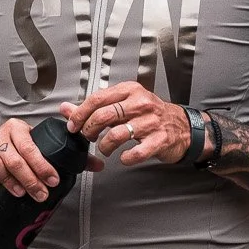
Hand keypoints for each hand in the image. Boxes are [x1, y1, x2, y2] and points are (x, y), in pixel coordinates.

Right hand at [0, 116, 62, 201]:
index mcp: (15, 128)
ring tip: (21, 192)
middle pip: (14, 160)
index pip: (30, 148)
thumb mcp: (25, 140)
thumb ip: (44, 149)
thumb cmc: (6, 145)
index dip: (42, 166)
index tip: (52, 180)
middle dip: (30, 180)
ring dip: (9, 181)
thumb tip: (77, 164)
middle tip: (41, 193)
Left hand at [62, 83, 190, 165]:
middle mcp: (140, 103)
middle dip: (89, 130)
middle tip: (88, 137)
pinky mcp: (160, 140)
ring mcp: (151, 122)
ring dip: (105, 146)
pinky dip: (126, 158)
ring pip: (116, 135)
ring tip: (105, 148)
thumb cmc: (150, 115)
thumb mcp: (122, 105)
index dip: (80, 114)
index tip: (73, 126)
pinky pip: (136, 152)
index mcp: (130, 90)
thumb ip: (93, 107)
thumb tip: (66, 108)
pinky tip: (124, 158)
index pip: (97, 99)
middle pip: (103, 116)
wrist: (182, 126)